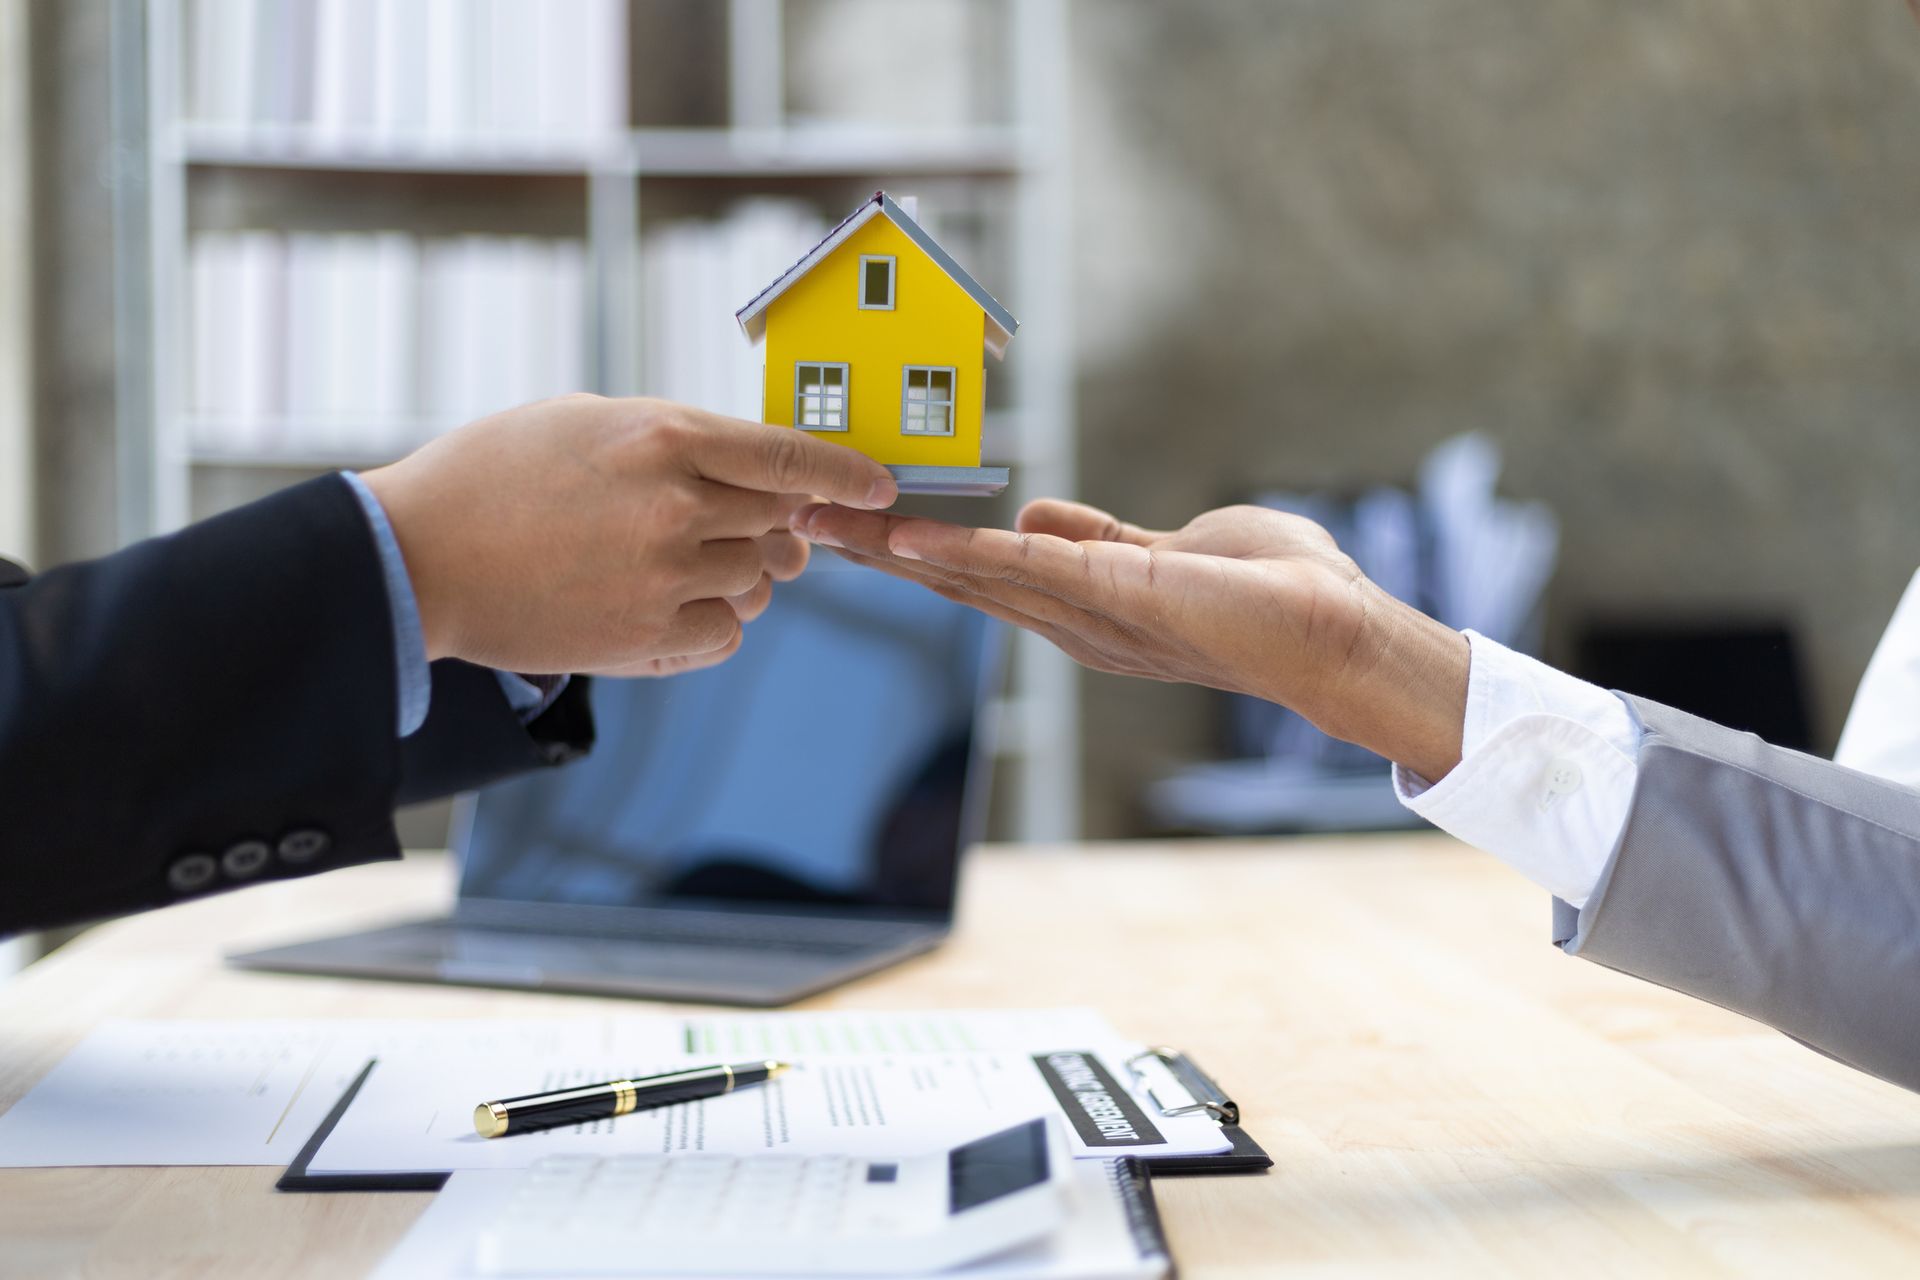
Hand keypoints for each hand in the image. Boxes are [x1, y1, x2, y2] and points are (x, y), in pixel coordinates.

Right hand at [362, 395, 896, 676]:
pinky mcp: (644, 640)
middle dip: (778, 524)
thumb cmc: (498, 473)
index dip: (847, 475)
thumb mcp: (589, 418)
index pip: (792, 458)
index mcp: (664, 437)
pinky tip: (666, 600)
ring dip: (742, 573)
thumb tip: (761, 474)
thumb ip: (680, 440)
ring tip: (681, 560)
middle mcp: (676, 509)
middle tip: (750, 524)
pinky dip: (714, 619)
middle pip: (782, 523)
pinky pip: (726, 633)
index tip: (879, 485)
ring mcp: (663, 580)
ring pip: (761, 584)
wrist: (418, 557)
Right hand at [794, 498, 1469, 781]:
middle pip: (962, 587)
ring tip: (830, 527)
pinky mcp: (1119, 595)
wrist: (1336, 628)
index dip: (919, 555)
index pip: (985, 580)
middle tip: (807, 528)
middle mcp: (1076, 626)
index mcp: (1085, 611)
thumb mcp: (1169, 550)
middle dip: (885, 558)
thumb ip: (1100, 539)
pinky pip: (1026, 570)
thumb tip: (1033, 514)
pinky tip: (909, 539)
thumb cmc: (1272, 592)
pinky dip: (964, 554)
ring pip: (977, 581)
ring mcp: (1093, 616)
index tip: (857, 530)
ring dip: (901, 555)